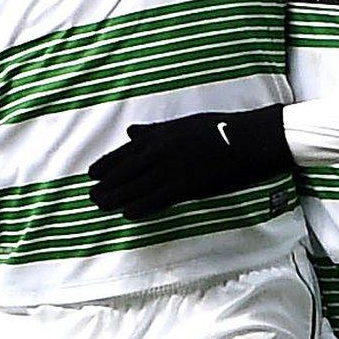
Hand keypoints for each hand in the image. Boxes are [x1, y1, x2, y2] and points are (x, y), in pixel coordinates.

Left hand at [87, 105, 291, 219]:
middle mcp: (160, 152)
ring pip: (136, 186)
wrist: (247, 140)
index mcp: (160, 135)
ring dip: (117, 198)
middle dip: (107, 184)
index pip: (126, 151)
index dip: (107, 164)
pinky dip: (141, 206)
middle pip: (126, 171)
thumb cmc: (219, 129)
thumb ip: (155, 130)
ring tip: (101, 206)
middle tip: (91, 196)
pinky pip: (157, 199)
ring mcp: (171, 169)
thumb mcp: (182, 124)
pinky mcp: (185, 186)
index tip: (92, 174)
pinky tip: (128, 214)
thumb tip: (131, 131)